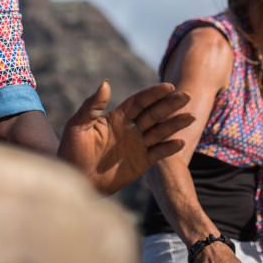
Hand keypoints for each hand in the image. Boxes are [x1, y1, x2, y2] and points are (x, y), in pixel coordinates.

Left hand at [57, 80, 191, 194]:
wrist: (75, 179)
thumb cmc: (71, 151)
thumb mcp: (77, 126)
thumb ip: (92, 106)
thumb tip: (105, 83)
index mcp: (117, 117)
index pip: (139, 102)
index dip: (153, 94)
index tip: (168, 86)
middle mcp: (130, 129)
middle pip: (154, 113)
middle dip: (170, 105)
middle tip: (186, 96)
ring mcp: (137, 145)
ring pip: (160, 131)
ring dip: (175, 124)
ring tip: (191, 116)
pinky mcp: (141, 163)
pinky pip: (158, 153)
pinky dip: (169, 148)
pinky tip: (180, 141)